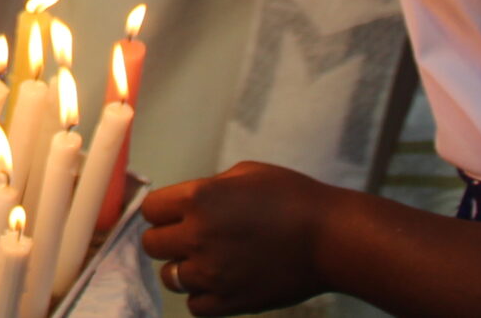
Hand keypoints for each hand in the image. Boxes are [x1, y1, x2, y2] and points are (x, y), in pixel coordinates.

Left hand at [140, 163, 338, 316]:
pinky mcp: (231, 301)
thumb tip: (189, 202)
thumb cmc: (292, 197)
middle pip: (152, 245)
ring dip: (183, 268)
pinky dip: (201, 296)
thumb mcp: (245, 174)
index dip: (162, 211)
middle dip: (167, 239)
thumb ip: (209, 188)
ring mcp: (213, 273)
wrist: (330, 238)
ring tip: (207, 261)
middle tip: (189, 237)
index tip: (176, 213)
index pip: (150, 209)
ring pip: (170, 277)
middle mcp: (198, 236)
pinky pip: (194, 306)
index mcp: (199, 199)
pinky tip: (217, 283)